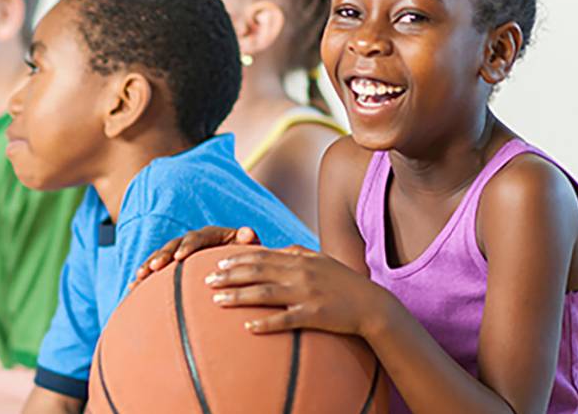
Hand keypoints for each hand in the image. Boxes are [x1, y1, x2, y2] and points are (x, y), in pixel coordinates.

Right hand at [131, 227, 257, 289]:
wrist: (239, 266)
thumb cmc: (246, 258)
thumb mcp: (250, 248)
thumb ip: (248, 240)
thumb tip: (248, 233)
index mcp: (209, 235)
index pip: (196, 238)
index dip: (187, 246)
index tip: (180, 258)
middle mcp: (191, 242)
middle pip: (173, 246)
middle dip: (162, 256)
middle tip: (153, 268)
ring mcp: (179, 254)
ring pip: (160, 257)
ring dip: (148, 266)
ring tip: (139, 278)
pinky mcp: (172, 267)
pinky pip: (155, 271)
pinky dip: (144, 278)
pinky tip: (132, 289)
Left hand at [205, 244, 389, 335]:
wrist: (371, 304)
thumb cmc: (343, 283)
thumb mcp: (320, 261)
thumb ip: (296, 254)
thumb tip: (273, 250)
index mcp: (299, 260)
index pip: (262, 256)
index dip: (237, 259)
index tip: (216, 262)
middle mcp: (299, 274)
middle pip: (257, 273)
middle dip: (229, 276)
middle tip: (206, 280)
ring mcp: (306, 295)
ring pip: (265, 294)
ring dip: (238, 297)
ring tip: (216, 300)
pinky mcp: (314, 316)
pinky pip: (286, 320)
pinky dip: (266, 323)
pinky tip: (248, 327)